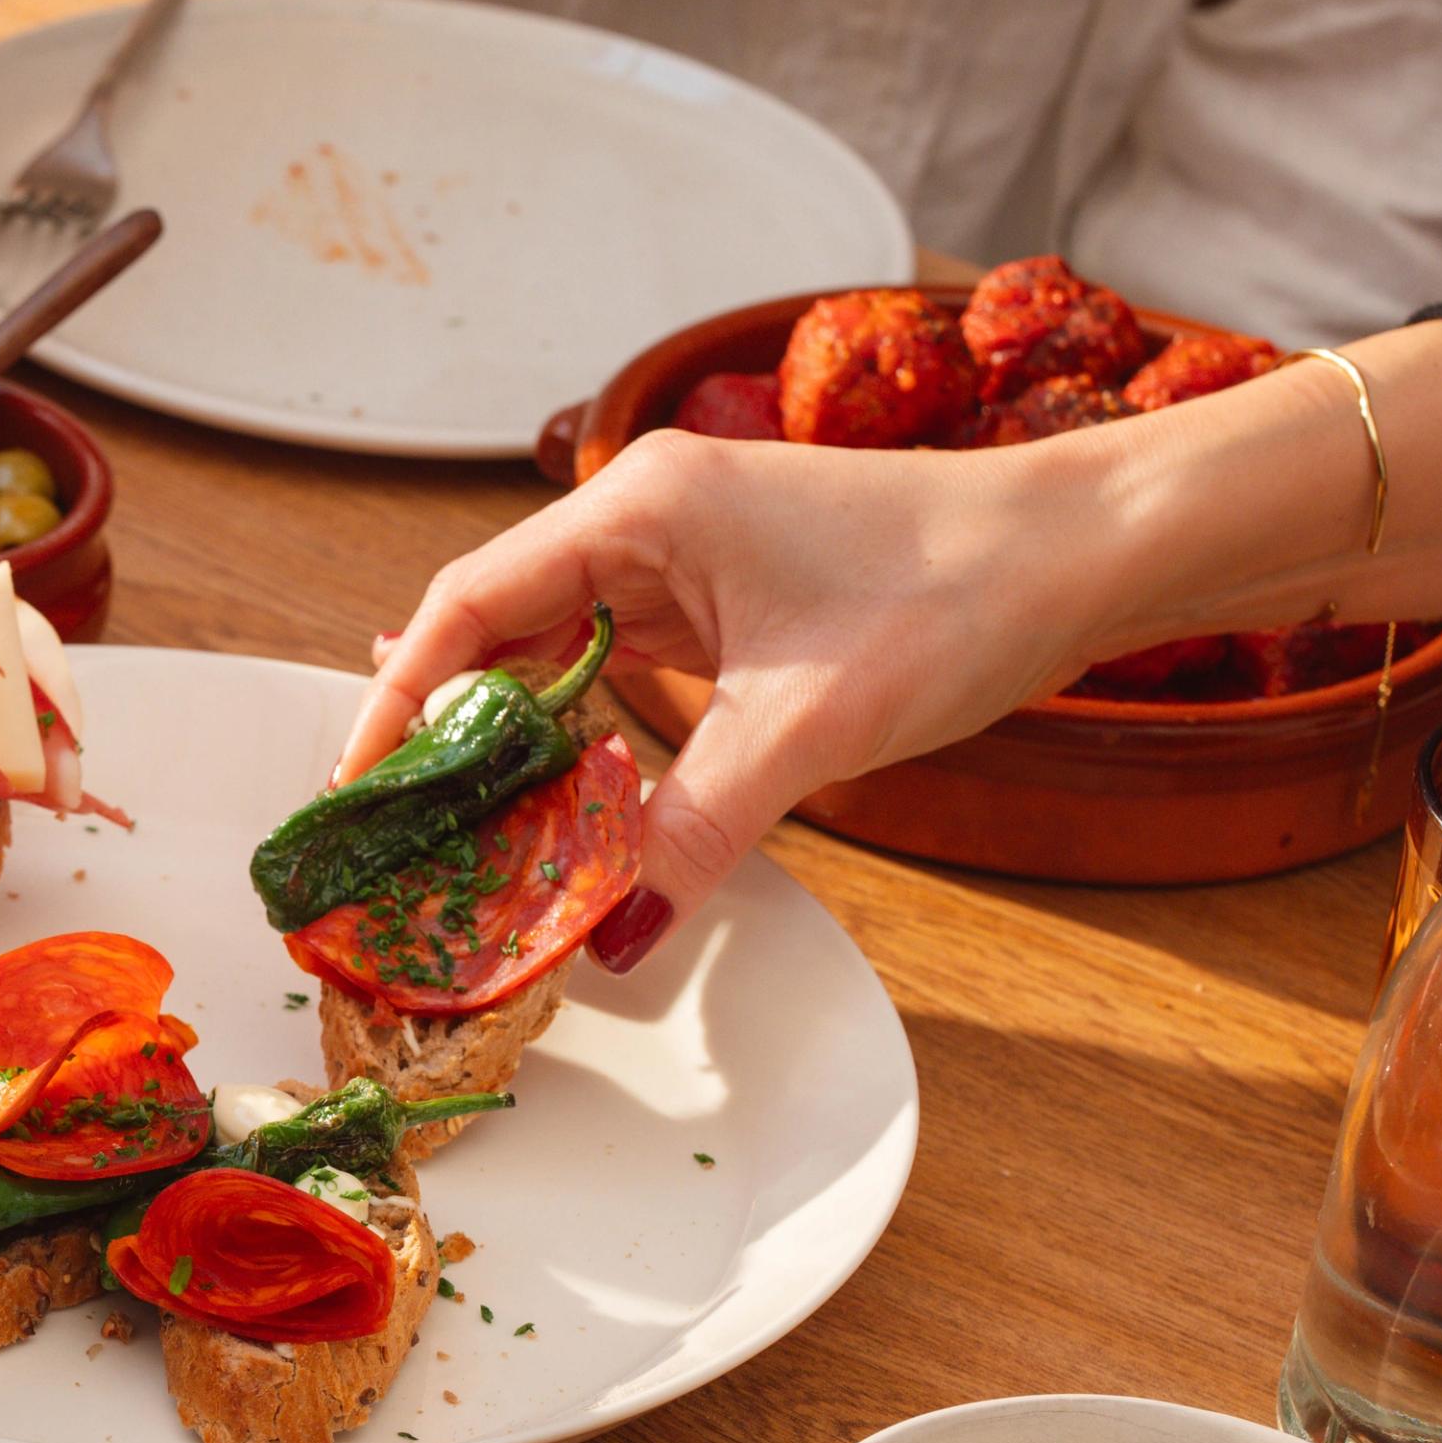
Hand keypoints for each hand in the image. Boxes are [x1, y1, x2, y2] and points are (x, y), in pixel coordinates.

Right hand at [341, 433, 1090, 955]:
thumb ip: (690, 831)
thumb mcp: (807, 727)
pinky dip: (590, 748)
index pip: (467, 604)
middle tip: (403, 843)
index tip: (357, 785)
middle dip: (447, 740)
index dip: (397, 698)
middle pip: (498, 636)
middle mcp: (648, 522)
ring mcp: (689, 565)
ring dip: (520, 753)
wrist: (1084, 553)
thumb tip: (608, 936)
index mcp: (641, 506)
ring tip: (467, 845)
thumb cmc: (957, 586)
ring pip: (559, 664)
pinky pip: (621, 679)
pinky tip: (568, 810)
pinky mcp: (731, 610)